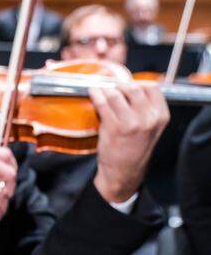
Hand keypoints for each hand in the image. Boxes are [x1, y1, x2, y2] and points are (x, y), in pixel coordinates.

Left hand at [90, 82, 167, 204]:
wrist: (125, 171)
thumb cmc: (134, 147)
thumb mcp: (150, 127)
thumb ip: (145, 108)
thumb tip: (129, 86)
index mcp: (161, 116)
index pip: (152, 88)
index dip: (136, 83)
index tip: (126, 86)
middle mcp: (149, 118)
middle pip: (133, 88)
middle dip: (119, 86)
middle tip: (111, 88)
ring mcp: (132, 123)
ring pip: (116, 94)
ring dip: (105, 90)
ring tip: (100, 91)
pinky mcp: (114, 127)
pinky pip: (102, 103)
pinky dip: (96, 95)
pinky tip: (93, 93)